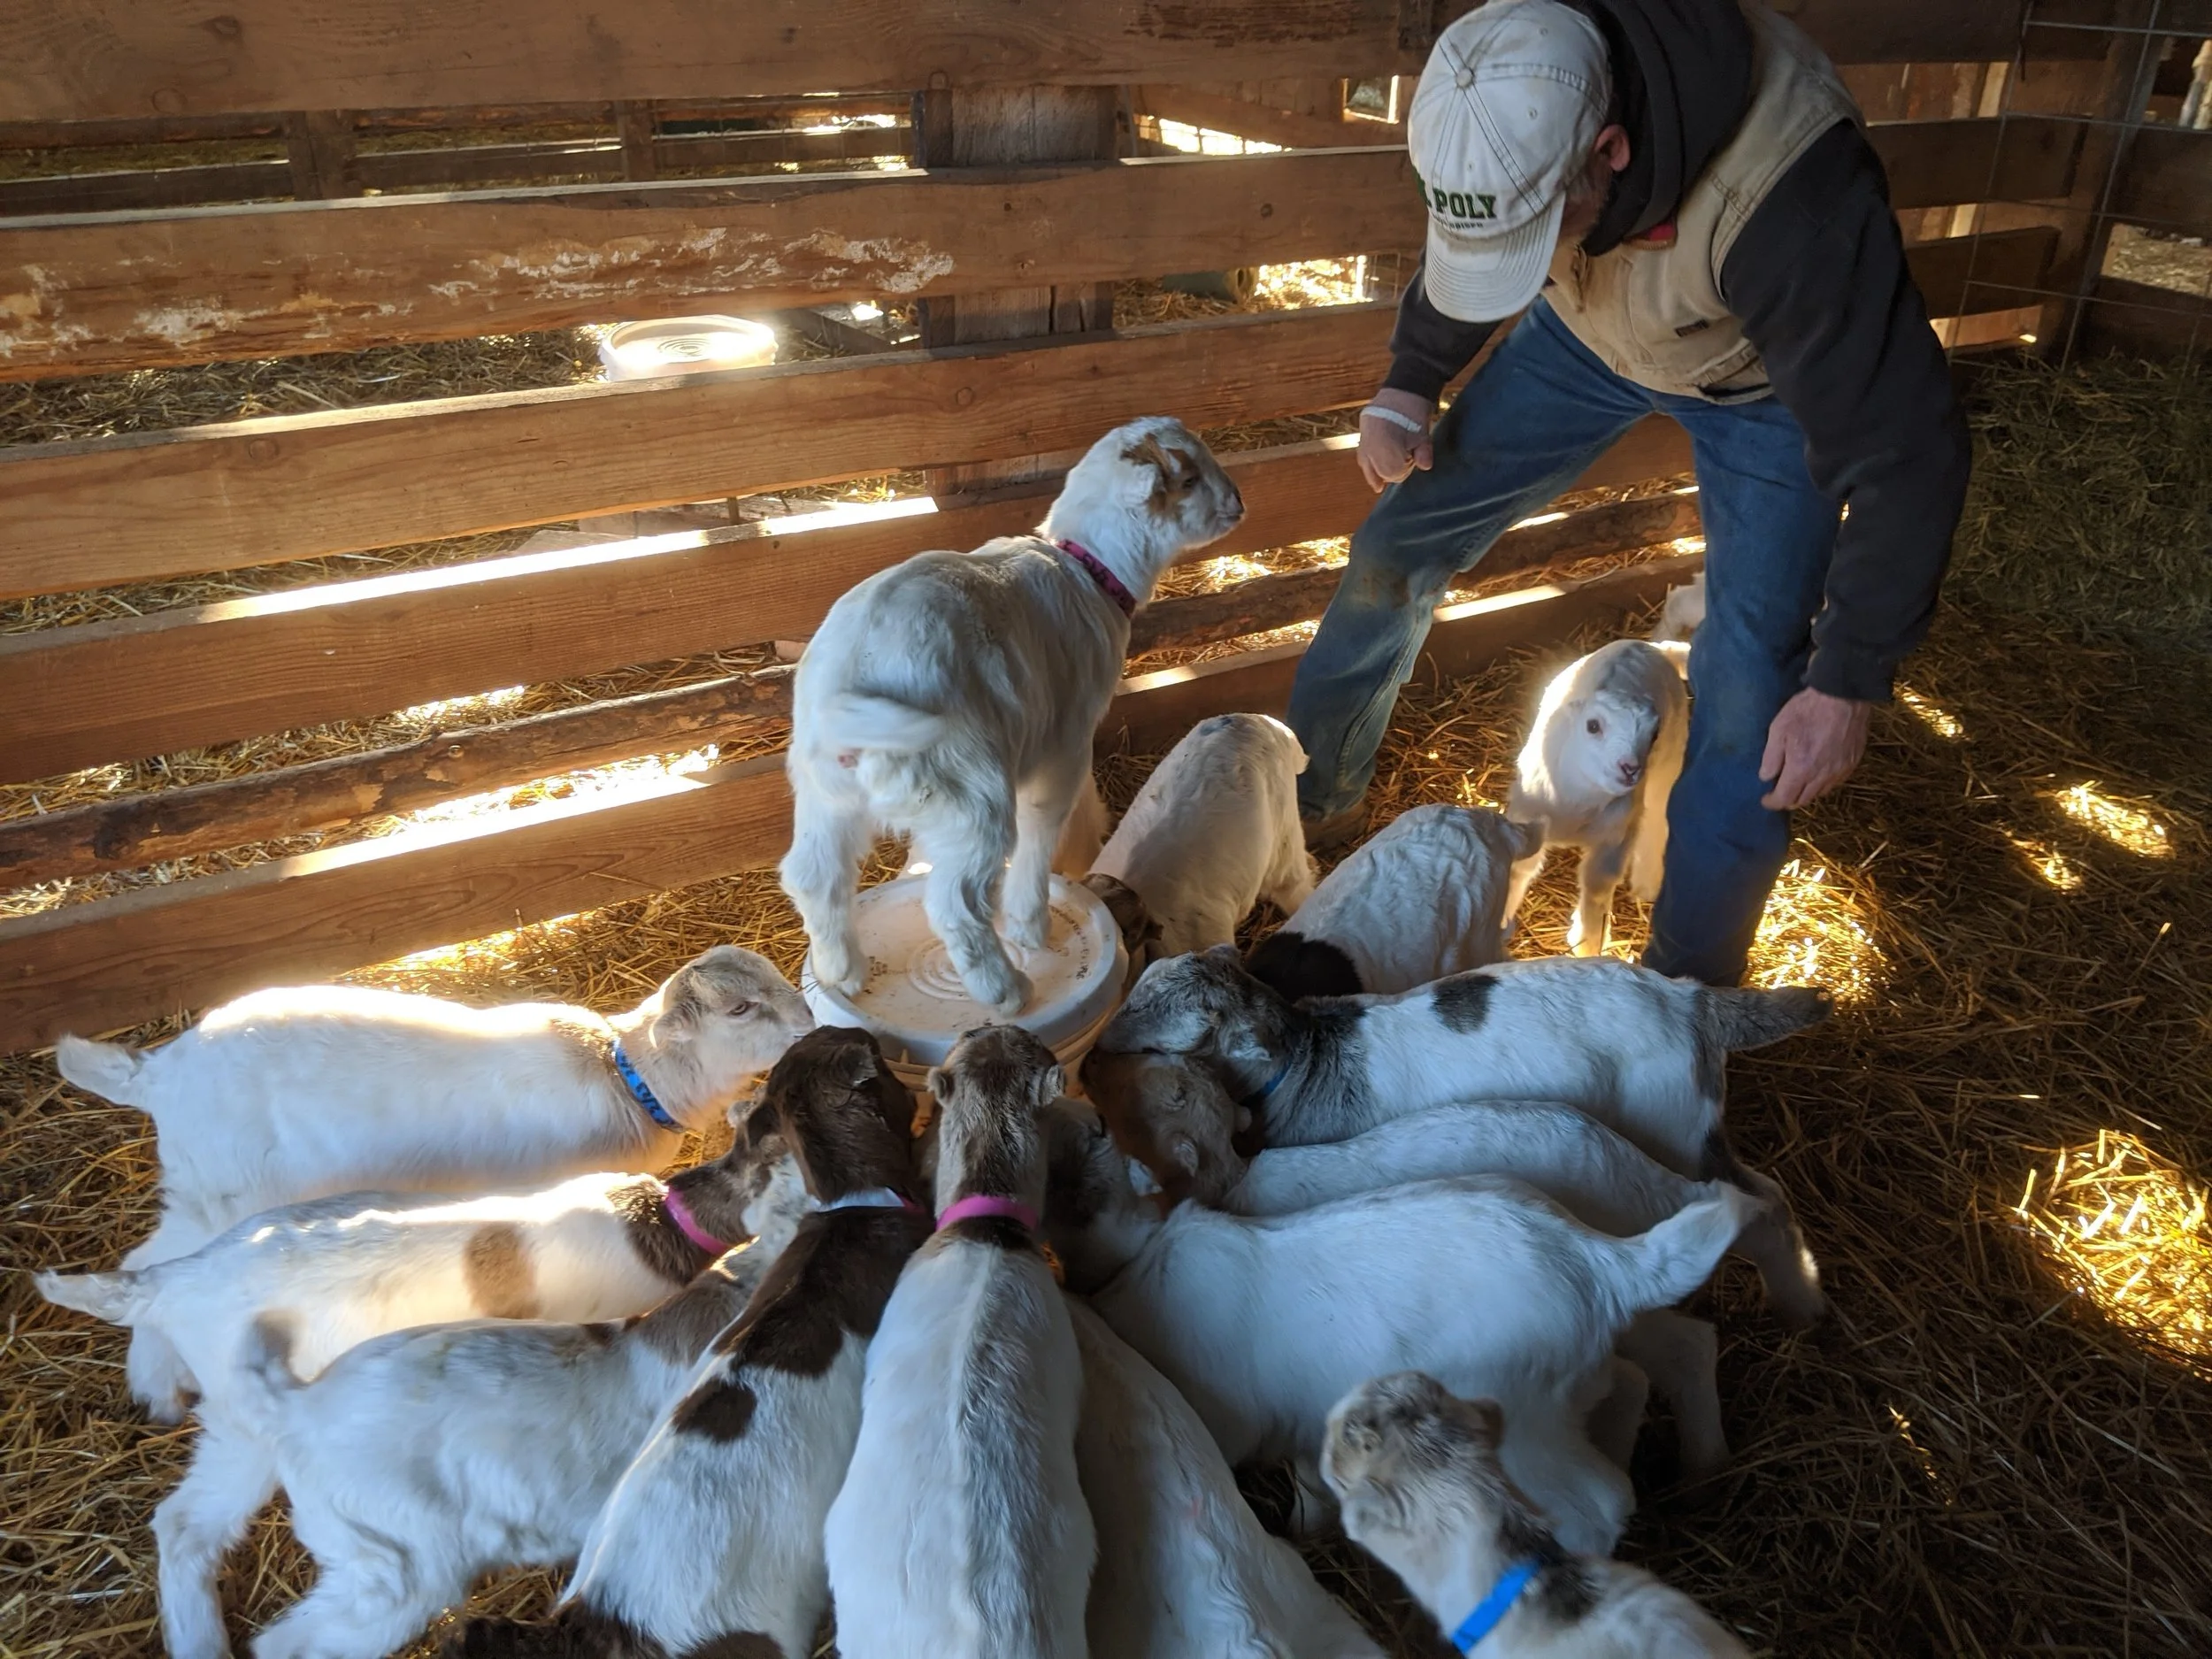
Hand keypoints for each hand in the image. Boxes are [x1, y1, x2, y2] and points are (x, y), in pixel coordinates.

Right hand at [1357, 389, 1436, 492]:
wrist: (1400, 392)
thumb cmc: (1413, 412)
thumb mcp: (1423, 432)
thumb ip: (1423, 451)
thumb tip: (1425, 466)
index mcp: (1386, 443)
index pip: (1394, 471)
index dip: (1405, 469)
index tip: (1412, 459)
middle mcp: (1371, 445)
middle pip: (1382, 472)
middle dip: (1394, 471)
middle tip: (1406, 458)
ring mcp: (1364, 442)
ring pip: (1370, 467)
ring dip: (1381, 472)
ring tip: (1390, 479)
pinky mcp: (1362, 440)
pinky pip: (1363, 460)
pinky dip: (1370, 471)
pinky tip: (1377, 485)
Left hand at [1759, 686, 1871, 809]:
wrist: (1843, 696)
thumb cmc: (1807, 710)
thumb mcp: (1779, 729)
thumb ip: (1771, 757)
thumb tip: (1766, 777)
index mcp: (1801, 769)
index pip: (1785, 798)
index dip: (1773, 802)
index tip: (1766, 799)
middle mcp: (1822, 776)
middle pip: (1803, 800)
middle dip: (1788, 799)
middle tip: (1779, 792)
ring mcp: (1840, 771)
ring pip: (1819, 793)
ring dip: (1805, 793)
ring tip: (1796, 783)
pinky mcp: (1852, 763)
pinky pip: (1834, 783)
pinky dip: (1822, 784)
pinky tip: (1816, 773)